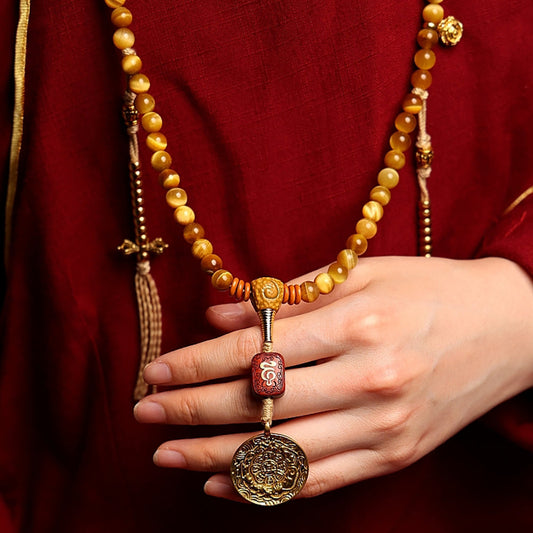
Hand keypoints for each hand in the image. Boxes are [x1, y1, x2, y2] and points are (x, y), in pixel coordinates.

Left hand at [133, 256, 532, 501]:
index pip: (256, 350)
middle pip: (260, 404)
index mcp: (359, 325)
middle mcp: (370, 381)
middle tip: (144, 414)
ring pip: (280, 453)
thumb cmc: (430, 291)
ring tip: (167, 455)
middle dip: (191, 410)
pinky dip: (265, 487)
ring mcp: (383, 427)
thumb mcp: (364, 275)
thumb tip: (222, 315)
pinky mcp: (393, 455)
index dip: (197, 362)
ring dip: (214, 456)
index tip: (156, 369)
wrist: (507, 329)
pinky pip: (318, 481)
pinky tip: (223, 483)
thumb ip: (291, 297)